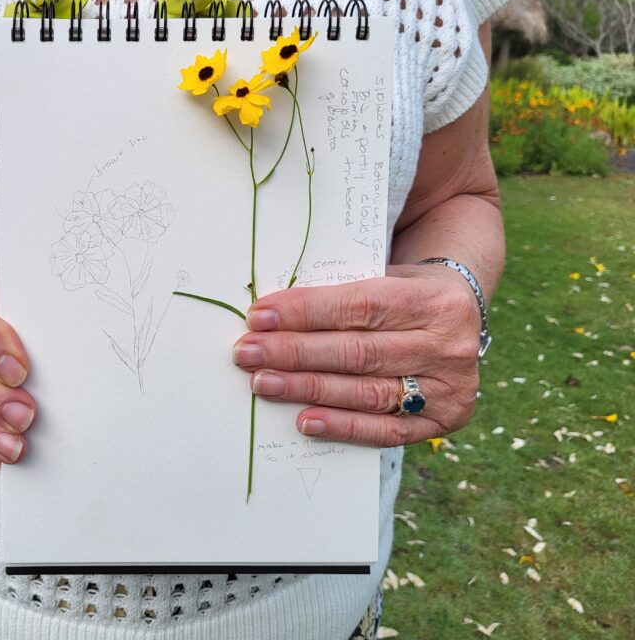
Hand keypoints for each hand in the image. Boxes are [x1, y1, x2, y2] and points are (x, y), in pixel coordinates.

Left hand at [231, 264, 481, 446]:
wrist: (459, 319)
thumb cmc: (405, 294)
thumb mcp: (386, 277)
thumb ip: (341, 295)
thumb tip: (273, 316)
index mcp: (435, 300)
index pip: (360, 306)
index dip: (306, 312)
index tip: (259, 317)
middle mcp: (449, 346)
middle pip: (357, 352)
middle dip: (294, 352)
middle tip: (248, 353)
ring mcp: (450, 388)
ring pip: (366, 392)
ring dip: (307, 388)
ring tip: (263, 383)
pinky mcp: (443, 421)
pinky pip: (385, 430)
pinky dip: (341, 426)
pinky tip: (304, 420)